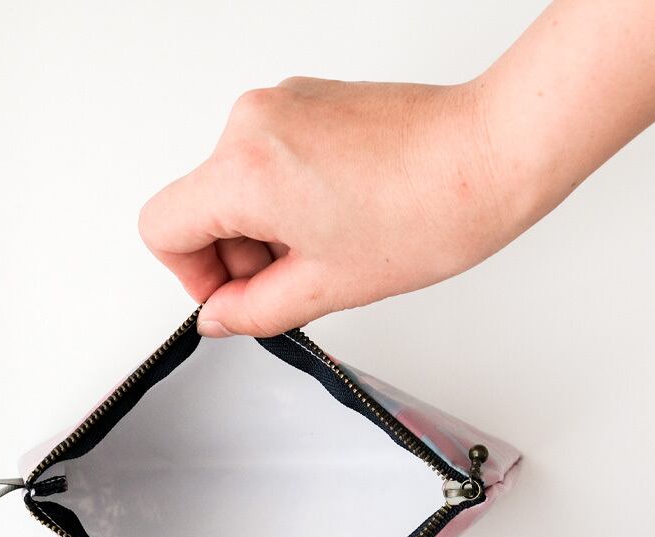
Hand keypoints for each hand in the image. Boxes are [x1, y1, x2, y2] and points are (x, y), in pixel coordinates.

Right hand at [140, 2, 654, 338]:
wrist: (492, 154)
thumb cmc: (430, 210)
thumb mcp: (326, 286)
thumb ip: (253, 312)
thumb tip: (219, 317)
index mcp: (246, 170)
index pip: (162, 228)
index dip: (191, 276)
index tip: (233, 293)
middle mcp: (252, 123)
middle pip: (200, 206)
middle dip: (238, 255)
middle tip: (295, 278)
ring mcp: (281, 104)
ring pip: (236, 185)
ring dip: (267, 228)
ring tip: (330, 246)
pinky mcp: (309, 101)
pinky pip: (269, 160)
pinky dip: (288, 198)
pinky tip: (339, 216)